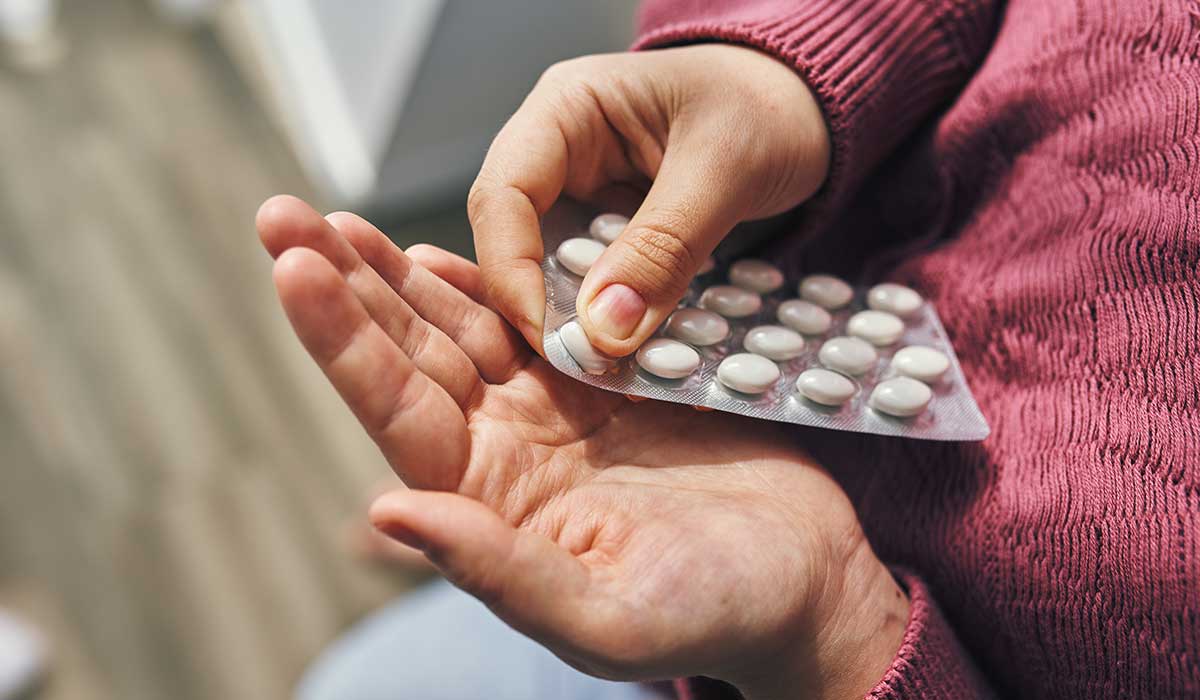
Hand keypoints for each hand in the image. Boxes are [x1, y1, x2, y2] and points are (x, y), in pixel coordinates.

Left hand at [257, 197, 904, 699]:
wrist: (802, 581)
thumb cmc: (714, 614)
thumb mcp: (604, 616)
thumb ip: (498, 571)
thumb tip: (385, 512)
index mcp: (491, 503)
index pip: (397, 410)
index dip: (341, 340)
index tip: (292, 266)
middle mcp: (507, 452)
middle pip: (410, 354)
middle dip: (348, 286)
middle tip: (285, 213)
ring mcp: (554, 412)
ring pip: (463, 327)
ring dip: (401, 273)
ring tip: (341, 220)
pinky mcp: (606, 382)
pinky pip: (532, 319)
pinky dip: (490, 277)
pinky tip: (445, 247)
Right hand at [468, 44, 829, 356]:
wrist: (810, 111)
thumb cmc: (769, 106)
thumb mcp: (724, 168)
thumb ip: (664, 247)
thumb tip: (605, 330)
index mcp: (565, 107)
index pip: (502, 194)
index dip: (511, 270)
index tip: (552, 338)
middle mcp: (558, 152)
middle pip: (514, 240)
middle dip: (543, 307)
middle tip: (583, 366)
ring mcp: (583, 195)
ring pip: (552, 271)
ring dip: (582, 321)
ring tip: (617, 369)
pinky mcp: (612, 233)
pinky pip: (598, 284)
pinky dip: (617, 319)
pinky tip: (644, 351)